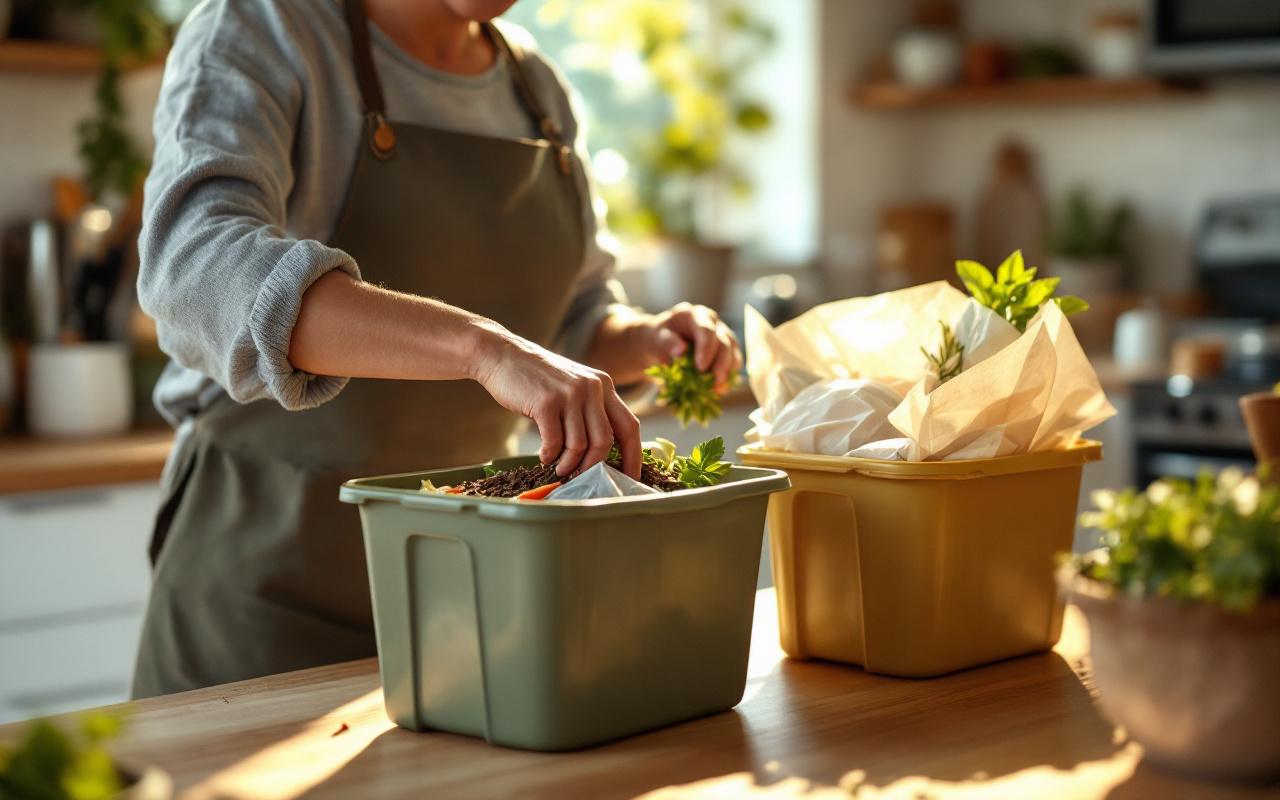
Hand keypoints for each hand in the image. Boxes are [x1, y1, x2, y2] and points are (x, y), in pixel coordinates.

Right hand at [472, 327, 640, 478]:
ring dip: (569, 464)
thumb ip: (590, 413)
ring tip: (560, 469)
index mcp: (603, 385)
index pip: (629, 425)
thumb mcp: (573, 388)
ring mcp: (569, 394)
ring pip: (580, 445)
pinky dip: (550, 456)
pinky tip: (544, 457)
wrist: (502, 355)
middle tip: (582, 477)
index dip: (633, 456)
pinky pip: (555, 442)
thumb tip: (600, 456)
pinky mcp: (546, 402)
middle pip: (605, 441)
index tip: (630, 478)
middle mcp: (592, 388)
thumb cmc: (537, 379)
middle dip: (594, 467)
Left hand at [639, 303, 741, 390]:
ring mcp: (722, 336)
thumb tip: (681, 351)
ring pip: (733, 353)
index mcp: (694, 315)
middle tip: (713, 384)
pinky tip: (720, 390)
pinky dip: (729, 378)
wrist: (660, 344)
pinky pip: (733, 364)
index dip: (706, 350)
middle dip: (721, 365)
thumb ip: (666, 343)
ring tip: (717, 390)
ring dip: (728, 373)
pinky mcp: (726, 350)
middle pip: (724, 342)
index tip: (700, 368)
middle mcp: (713, 323)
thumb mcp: (654, 339)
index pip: (706, 330)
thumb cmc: (657, 339)